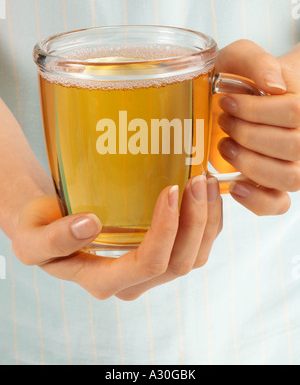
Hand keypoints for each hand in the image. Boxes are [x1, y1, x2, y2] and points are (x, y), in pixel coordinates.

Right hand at [12, 176, 221, 300]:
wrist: (49, 225)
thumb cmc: (40, 229)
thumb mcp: (32, 237)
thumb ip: (53, 239)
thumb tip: (90, 224)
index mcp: (103, 281)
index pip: (147, 264)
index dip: (166, 230)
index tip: (170, 189)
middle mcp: (132, 282)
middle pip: (179, 263)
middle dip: (196, 221)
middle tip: (198, 179)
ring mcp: (150, 272)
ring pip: (194, 257)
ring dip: (207, 221)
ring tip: (207, 181)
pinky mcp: (161, 256)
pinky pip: (196, 247)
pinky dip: (208, 222)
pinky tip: (206, 194)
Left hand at [211, 39, 299, 214]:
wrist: (243, 96)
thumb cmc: (242, 77)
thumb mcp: (241, 57)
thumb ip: (256, 61)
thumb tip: (273, 85)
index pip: (293, 111)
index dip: (256, 111)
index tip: (226, 102)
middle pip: (292, 146)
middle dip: (248, 135)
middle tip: (222, 122)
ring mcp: (294, 164)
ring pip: (289, 177)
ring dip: (251, 163)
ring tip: (225, 146)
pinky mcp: (276, 186)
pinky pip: (278, 204)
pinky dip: (256, 200)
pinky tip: (235, 185)